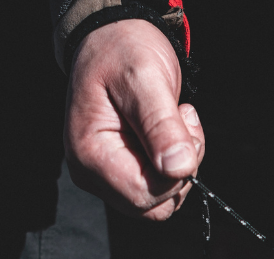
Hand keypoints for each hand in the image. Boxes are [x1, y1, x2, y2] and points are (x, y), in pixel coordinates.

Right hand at [66, 18, 203, 220]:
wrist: (111, 38)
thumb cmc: (123, 52)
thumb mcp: (145, 78)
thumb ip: (162, 125)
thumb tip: (179, 168)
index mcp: (90, 154)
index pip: (144, 194)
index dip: (175, 173)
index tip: (183, 124)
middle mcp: (92, 173)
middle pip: (151, 205)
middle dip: (179, 171)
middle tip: (181, 122)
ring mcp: (104, 176)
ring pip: (157, 202)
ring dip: (179, 169)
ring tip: (175, 123)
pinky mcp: (119, 172)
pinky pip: (156, 189)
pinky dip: (173, 166)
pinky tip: (169, 132)